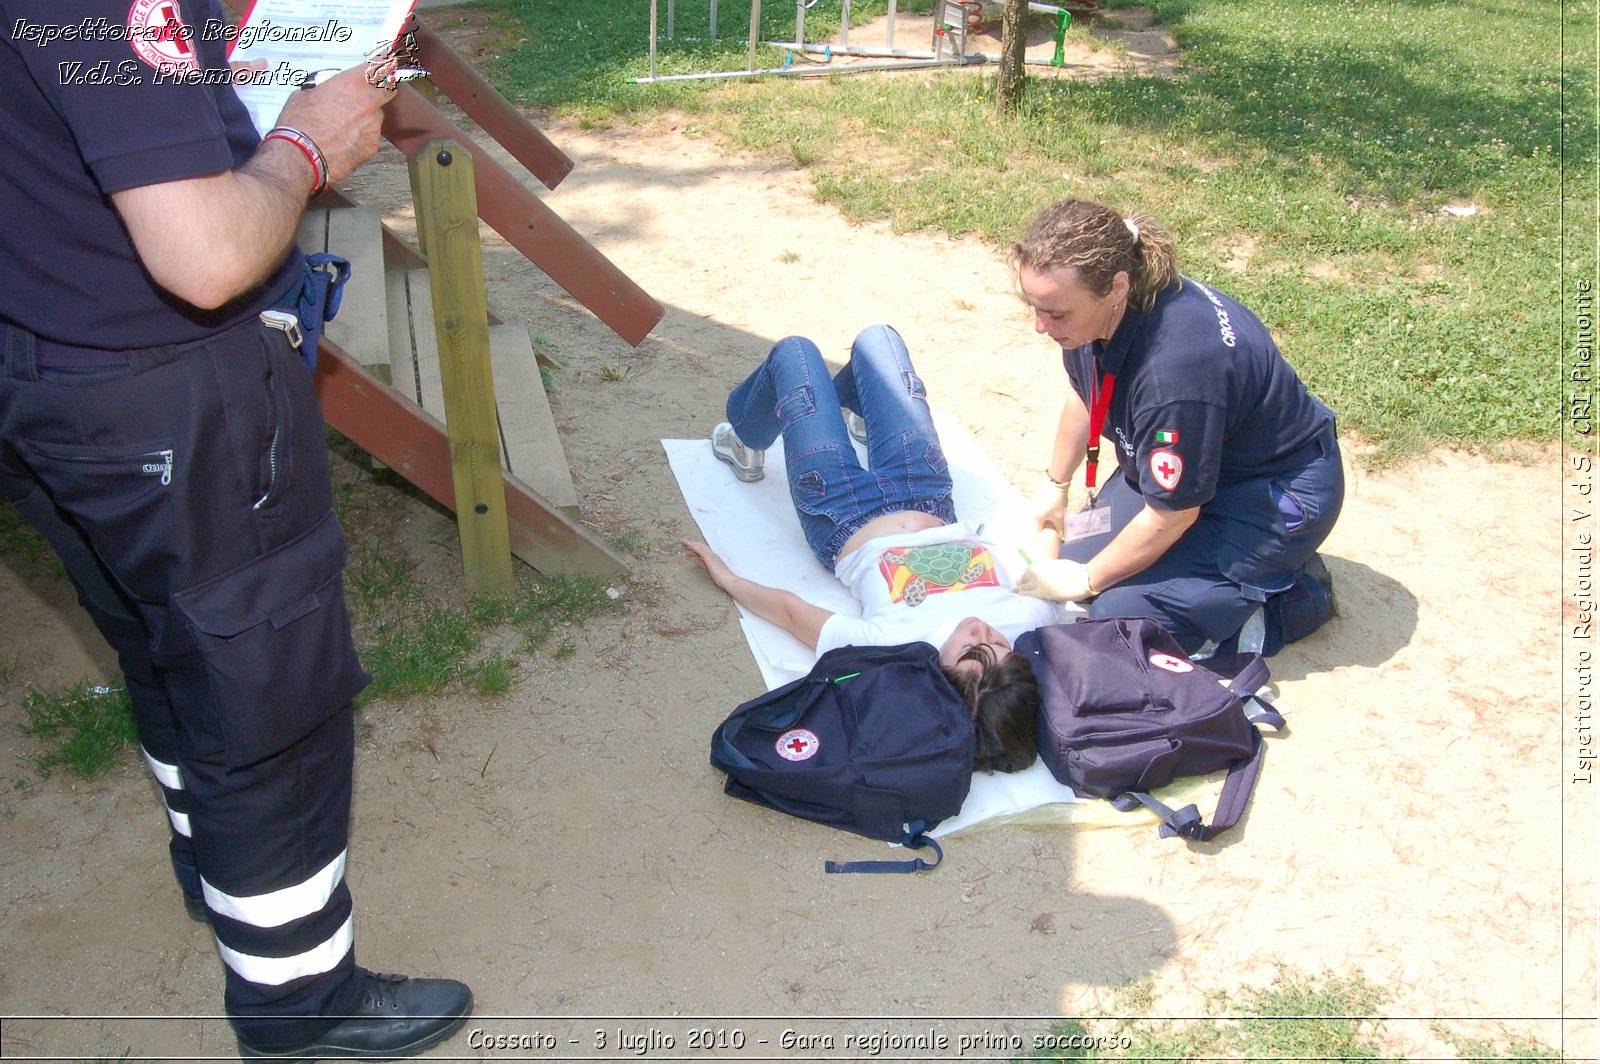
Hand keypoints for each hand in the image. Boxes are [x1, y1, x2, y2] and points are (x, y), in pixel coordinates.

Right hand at [273, 65, 394, 186]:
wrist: (300, 157)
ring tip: (342, 124)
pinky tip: (343, 140)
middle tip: (368, 90)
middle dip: (381, 88)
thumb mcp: (306, 94)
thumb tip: (327, 91)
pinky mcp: (372, 146)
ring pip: (377, 115)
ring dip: (366, 116)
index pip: (381, 65)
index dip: (387, 61)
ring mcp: (373, 126)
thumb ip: (326, 88)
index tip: (390, 59)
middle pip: (388, 89)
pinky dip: (361, 136)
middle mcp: (369, 103)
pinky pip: (371, 136)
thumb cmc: (299, 125)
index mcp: (353, 83)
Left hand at [681, 539, 737, 591]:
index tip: (689, 549)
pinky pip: (698, 549)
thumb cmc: (722, 578)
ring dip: (690, 543)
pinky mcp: (708, 558)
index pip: (703, 550)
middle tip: (684, 543)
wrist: (729, 580)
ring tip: (683, 542)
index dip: (696, 549)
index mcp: (714, 558)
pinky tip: (686, 544)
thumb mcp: (710, 570)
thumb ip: (703, 564)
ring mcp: (710, 555)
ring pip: (699, 546)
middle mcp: (712, 555)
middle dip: (692, 544)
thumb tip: (696, 561)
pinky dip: (692, 545)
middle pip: (701, 546)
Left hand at [1017, 559, 1095, 601]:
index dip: (1024, 578)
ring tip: (1015, 594)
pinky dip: (1026, 596)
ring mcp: (1038, 584)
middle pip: (1024, 581)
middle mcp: (1036, 574)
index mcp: (1040, 565)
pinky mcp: (1043, 594)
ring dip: (1020, 591)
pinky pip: (1031, 595)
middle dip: (1020, 585)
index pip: (1027, 573)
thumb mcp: (1057, 565)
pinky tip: (1022, 598)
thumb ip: (1047, 570)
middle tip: (1015, 589)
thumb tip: (1045, 575)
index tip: (1021, 581)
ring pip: (1025, 589)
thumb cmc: (1073, 570)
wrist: (1080, 578)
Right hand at [1029, 478, 1070, 535]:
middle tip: (1054, 530)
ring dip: (1045, 522)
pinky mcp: (1036, 501)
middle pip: (1037, 526)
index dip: (1045, 537)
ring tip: (1054, 521)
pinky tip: (1052, 513)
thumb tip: (1059, 536)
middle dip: (1045, 529)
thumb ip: (1058, 529)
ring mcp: (1032, 507)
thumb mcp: (1060, 517)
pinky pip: (1039, 512)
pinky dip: (1044, 515)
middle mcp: (1031, 513)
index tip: (1052, 538)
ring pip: (1038, 519)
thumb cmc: (1057, 501)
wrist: (1056, 484)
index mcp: (1035, 518)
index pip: (1037, 533)